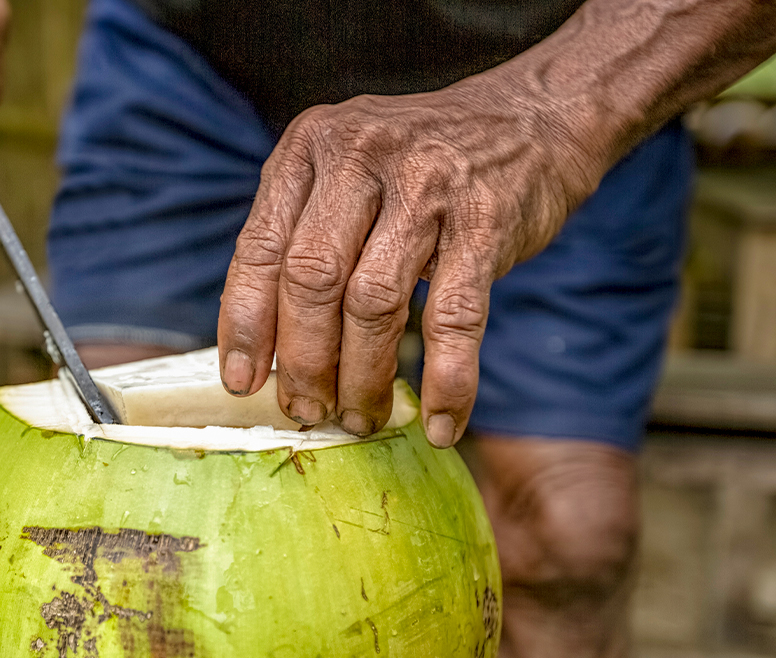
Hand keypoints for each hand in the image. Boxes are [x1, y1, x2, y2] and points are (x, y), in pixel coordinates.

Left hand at [216, 72, 603, 446]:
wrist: (532, 117)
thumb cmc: (421, 165)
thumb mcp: (346, 171)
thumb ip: (303, 234)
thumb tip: (265, 347)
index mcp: (310, 147)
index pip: (261, 248)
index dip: (246, 324)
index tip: (243, 383)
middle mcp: (361, 157)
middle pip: (312, 279)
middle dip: (305, 360)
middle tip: (309, 409)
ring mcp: (426, 186)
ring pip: (374, 302)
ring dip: (364, 376)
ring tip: (363, 418)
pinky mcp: (485, 221)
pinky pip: (456, 317)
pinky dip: (449, 380)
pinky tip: (443, 422)